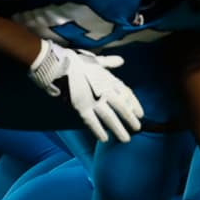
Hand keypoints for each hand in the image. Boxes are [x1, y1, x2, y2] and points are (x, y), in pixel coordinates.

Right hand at [28, 40, 143, 142]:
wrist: (59, 65)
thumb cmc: (77, 62)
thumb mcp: (96, 61)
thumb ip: (109, 62)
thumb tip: (120, 60)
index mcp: (109, 79)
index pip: (127, 93)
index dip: (134, 104)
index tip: (141, 114)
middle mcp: (105, 90)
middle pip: (122, 107)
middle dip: (130, 119)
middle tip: (137, 129)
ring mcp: (93, 99)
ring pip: (110, 117)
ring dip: (118, 129)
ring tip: (126, 139)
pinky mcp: (81, 107)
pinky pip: (92, 121)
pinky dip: (98, 131)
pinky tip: (105, 139)